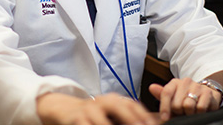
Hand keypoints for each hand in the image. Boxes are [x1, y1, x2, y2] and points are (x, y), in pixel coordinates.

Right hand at [36, 92, 157, 124]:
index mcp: (114, 100)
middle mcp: (103, 101)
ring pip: (103, 122)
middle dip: (131, 119)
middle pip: (119, 107)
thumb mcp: (111, 112)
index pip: (132, 105)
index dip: (144, 115)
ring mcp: (89, 110)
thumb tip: (156, 121)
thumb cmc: (94, 114)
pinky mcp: (78, 119)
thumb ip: (128, 117)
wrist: (65, 110)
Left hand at [148, 77, 221, 120]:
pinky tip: (199, 110)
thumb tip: (151, 87)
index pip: (166, 93)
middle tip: (182, 112)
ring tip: (191, 111)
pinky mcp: (207, 93)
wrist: (207, 94)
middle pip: (176, 104)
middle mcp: (185, 82)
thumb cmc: (186, 98)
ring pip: (188, 106)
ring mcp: (197, 86)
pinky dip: (199, 113)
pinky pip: (200, 108)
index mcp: (174, 83)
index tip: (164, 118)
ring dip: (189, 113)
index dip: (164, 107)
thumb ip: (161, 95)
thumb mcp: (173, 98)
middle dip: (179, 112)